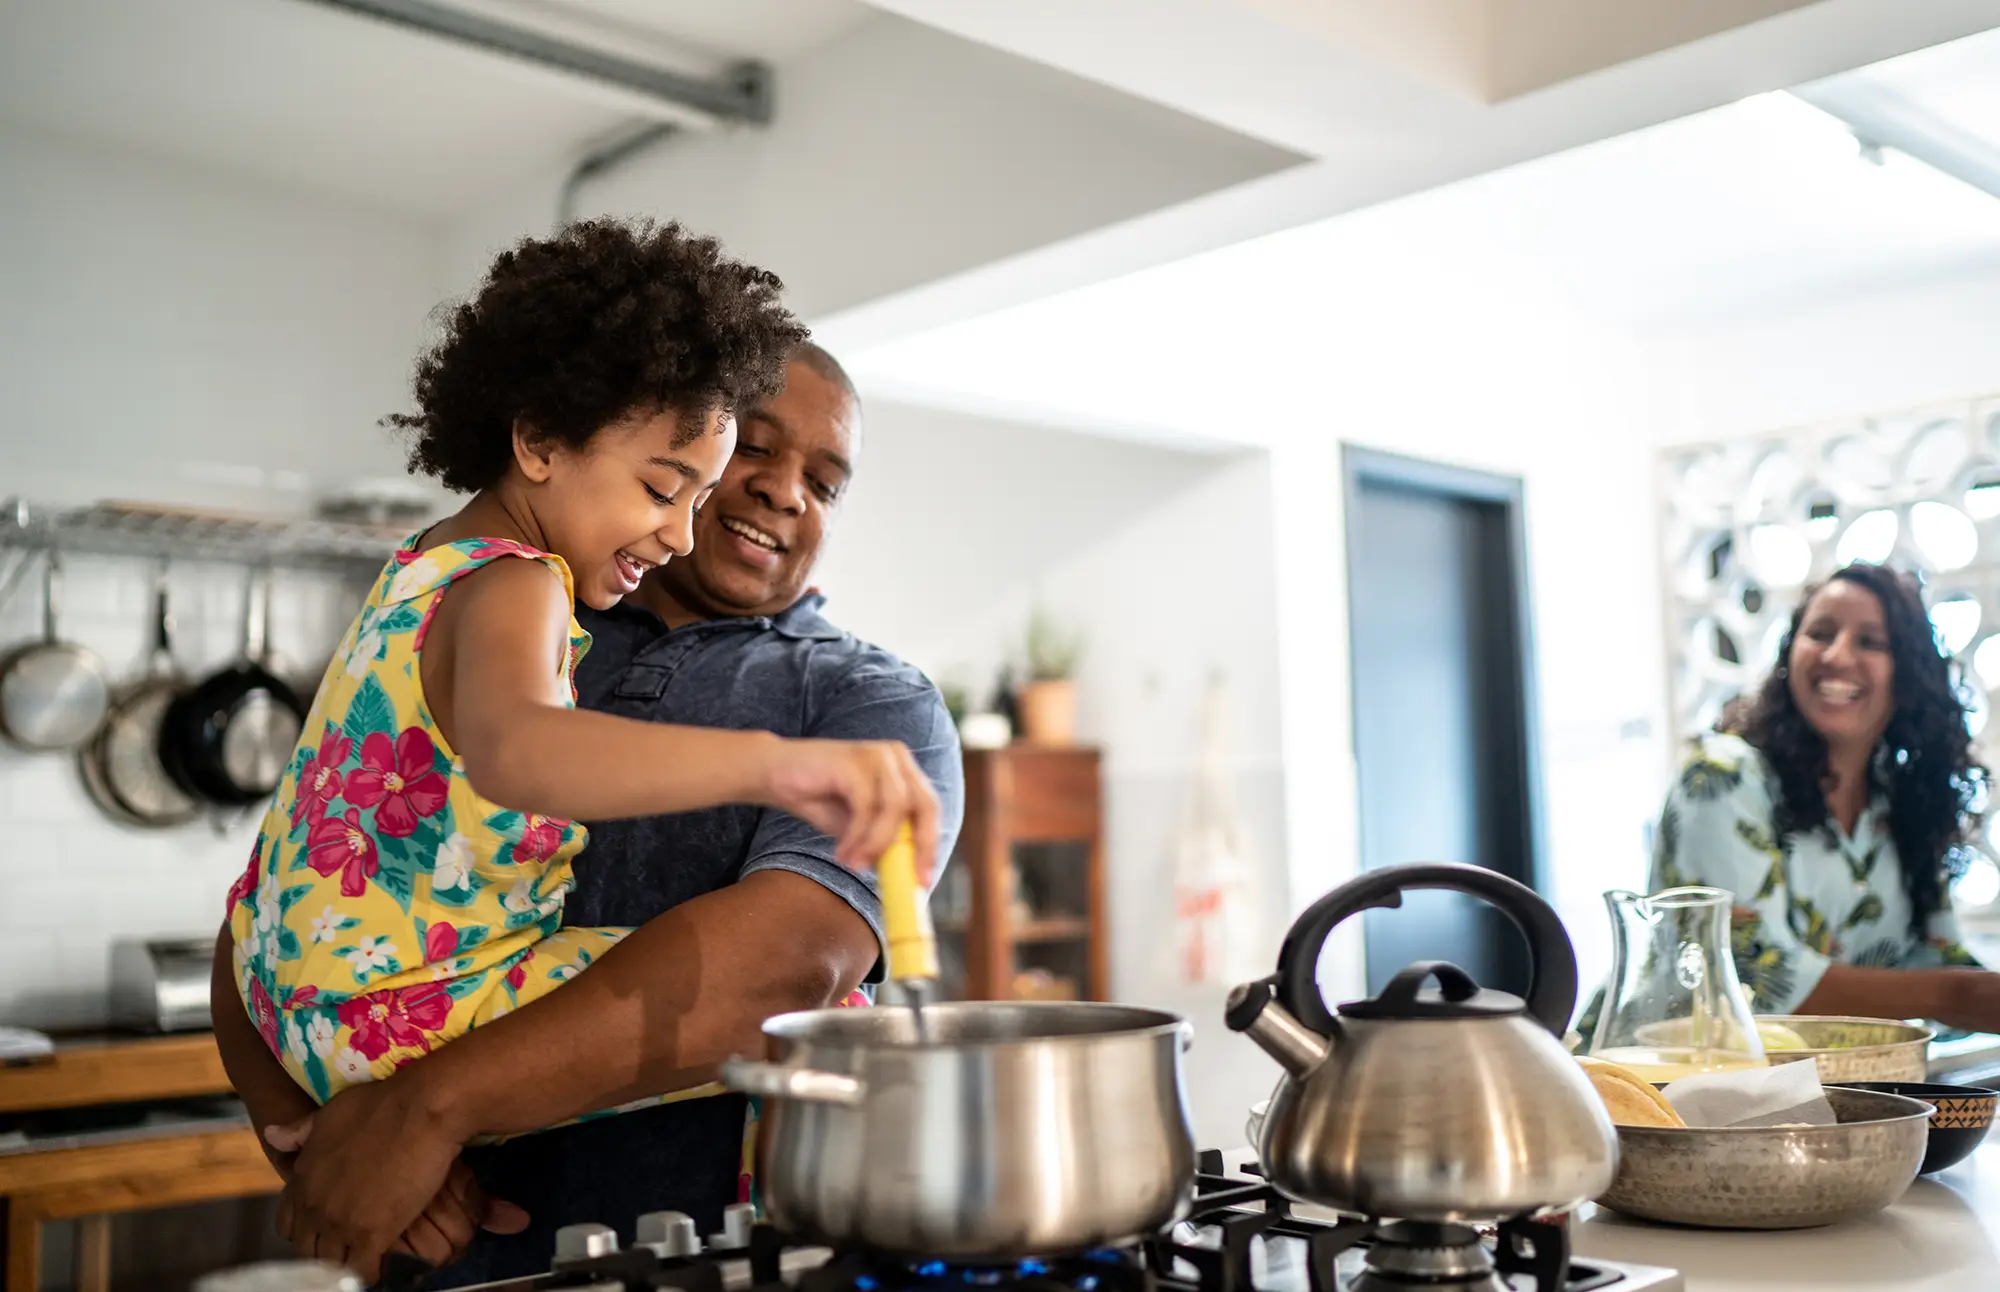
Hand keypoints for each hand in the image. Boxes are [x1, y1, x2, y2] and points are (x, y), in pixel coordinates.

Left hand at [269, 1071, 470, 1281]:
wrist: (419, 1109)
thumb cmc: (379, 1104)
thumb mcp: (330, 1112)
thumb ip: (300, 1131)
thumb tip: (271, 1135)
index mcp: (302, 1177)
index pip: (287, 1224)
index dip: (305, 1229)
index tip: (324, 1229)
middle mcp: (314, 1205)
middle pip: (308, 1249)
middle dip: (325, 1251)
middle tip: (348, 1247)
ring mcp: (340, 1222)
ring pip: (331, 1264)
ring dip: (345, 1264)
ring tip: (363, 1260)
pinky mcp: (371, 1234)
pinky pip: (360, 1271)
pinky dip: (368, 1273)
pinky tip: (380, 1265)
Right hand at [758, 738, 939, 880]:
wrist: (773, 773)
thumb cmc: (819, 797)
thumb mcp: (858, 825)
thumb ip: (883, 839)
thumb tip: (907, 873)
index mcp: (904, 770)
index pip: (930, 809)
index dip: (930, 845)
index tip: (924, 882)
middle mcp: (896, 757)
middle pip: (924, 805)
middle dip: (918, 847)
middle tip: (903, 880)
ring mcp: (876, 755)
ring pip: (894, 808)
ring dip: (876, 845)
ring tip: (853, 864)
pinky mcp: (853, 760)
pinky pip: (866, 807)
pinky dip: (856, 836)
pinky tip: (840, 852)